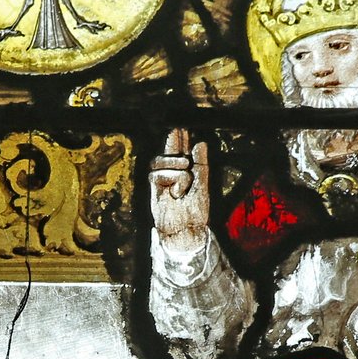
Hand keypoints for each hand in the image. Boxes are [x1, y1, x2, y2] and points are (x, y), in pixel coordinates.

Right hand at [149, 128, 209, 252]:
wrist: (186, 231)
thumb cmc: (196, 212)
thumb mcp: (203, 186)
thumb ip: (201, 166)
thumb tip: (200, 143)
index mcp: (185, 173)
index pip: (180, 152)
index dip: (179, 140)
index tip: (180, 127)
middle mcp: (172, 175)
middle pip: (167, 152)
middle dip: (173, 144)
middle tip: (180, 138)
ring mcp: (162, 182)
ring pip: (159, 161)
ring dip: (173, 163)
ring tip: (185, 172)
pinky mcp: (154, 190)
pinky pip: (155, 175)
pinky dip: (168, 179)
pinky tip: (175, 189)